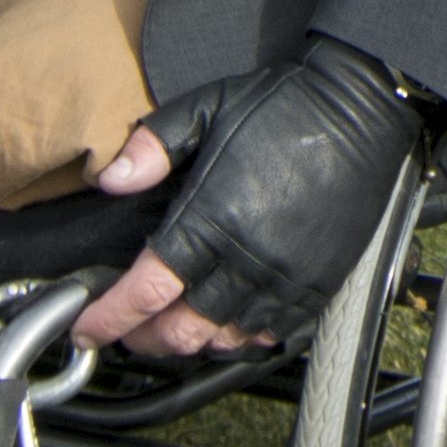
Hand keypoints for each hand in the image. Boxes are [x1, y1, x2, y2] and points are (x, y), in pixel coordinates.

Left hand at [75, 40, 417, 357]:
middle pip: (183, 329)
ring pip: (227, 339)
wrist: (361, 107)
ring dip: (192, 342)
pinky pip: (275, 334)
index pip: (148, 289)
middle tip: (126, 330)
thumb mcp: (206, 109)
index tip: (86, 328)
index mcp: (212, 217)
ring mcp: (288, 275)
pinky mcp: (321, 281)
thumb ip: (152, 147)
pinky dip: (244, 339)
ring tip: (172, 328)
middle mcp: (249, 257)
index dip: (110, 317)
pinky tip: (229, 326)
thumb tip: (109, 180)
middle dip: (144, 338)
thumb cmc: (282, 103)